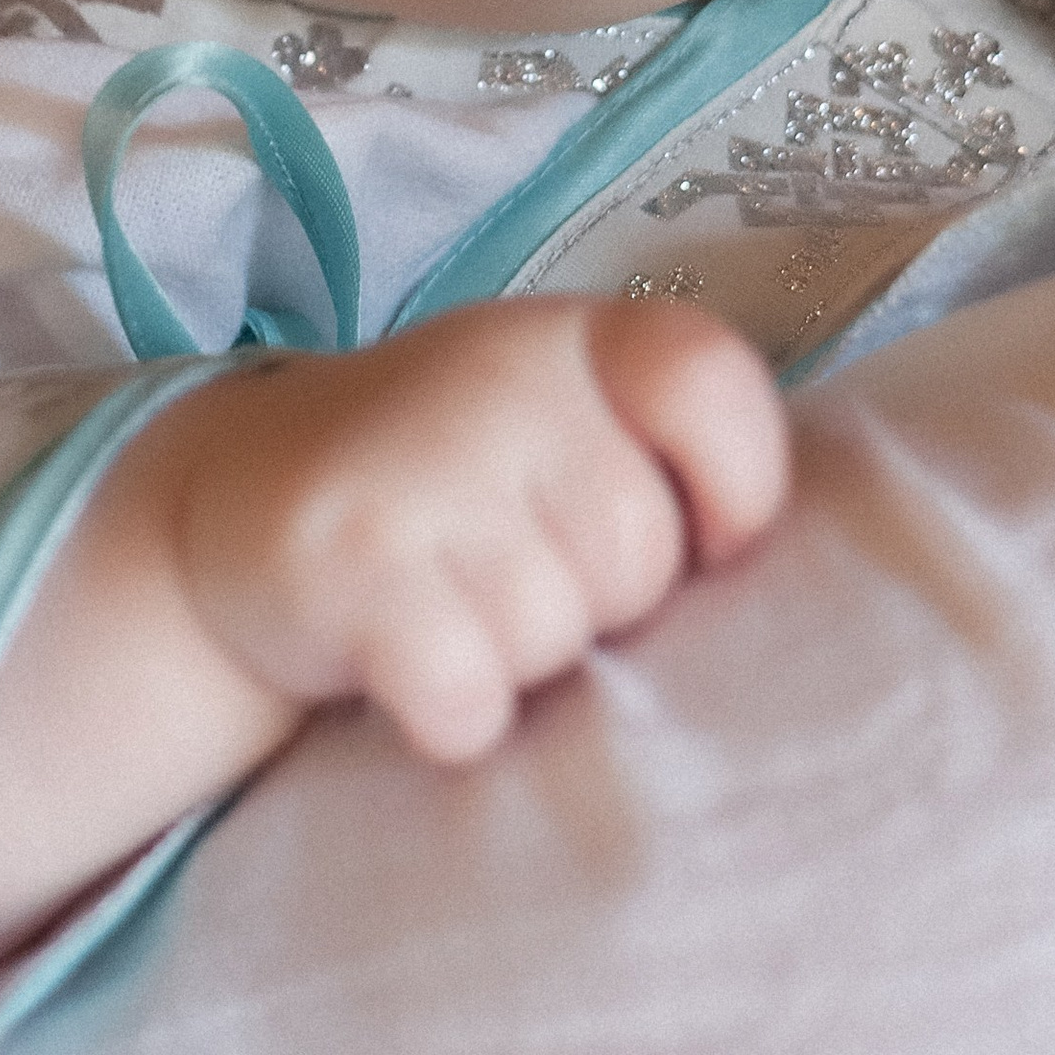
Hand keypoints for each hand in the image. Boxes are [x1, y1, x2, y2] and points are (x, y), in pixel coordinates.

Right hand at [0, 293, 788, 1029]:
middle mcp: (498, 376)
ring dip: (517, 664)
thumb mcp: (566, 424)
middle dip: (598, 604)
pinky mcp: (343, 566)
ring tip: (453, 610)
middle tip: (518, 578)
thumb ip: (674, 461)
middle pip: (639, 555)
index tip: (698, 539)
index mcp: (578, 336)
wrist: (236, 510)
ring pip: (554, 640)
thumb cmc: (457, 489)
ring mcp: (416, 467)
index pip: (712, 385)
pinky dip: (450, 718)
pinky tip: (407, 670)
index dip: (733, 490)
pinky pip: (466, 700)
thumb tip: (818, 596)